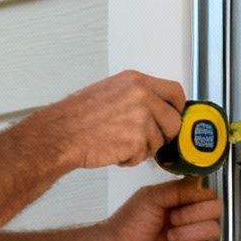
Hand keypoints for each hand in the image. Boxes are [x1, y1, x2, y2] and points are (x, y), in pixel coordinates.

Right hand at [32, 71, 185, 170]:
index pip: (175, 92)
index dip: (177, 108)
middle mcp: (142, 96)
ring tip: (118, 142)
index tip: (174, 117)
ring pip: (159, 142)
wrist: (62, 133)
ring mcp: (142, 118)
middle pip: (174, 121)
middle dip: (163, 135)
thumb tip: (158, 109)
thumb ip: (138, 96)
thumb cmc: (78, 116)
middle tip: (145, 139)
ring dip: (143, 148)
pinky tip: (113, 150)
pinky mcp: (138, 141)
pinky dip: (131, 159)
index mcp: (136, 81)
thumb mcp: (112, 91)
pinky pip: (144, 156)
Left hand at [106, 180, 223, 240]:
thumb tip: (203, 184)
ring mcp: (192, 236)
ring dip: (188, 235)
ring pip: (213, 232)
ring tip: (169, 238)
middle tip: (171, 222)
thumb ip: (178, 189)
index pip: (209, 195)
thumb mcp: (151, 197)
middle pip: (215, 213)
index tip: (179, 206)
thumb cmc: (129, 222)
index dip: (200, 201)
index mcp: (181, 199)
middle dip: (192, 219)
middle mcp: (190, 216)